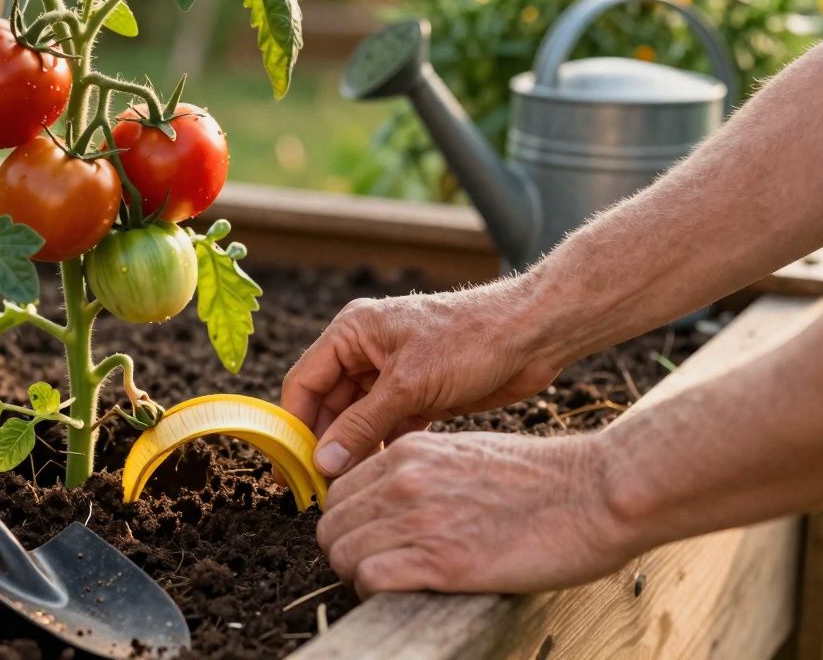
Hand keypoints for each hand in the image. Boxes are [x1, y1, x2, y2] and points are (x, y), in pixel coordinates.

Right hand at [281, 290, 559, 476]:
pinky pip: (386, 427)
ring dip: (354, 452)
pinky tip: (382, 478)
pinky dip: (382, 449)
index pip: (304, 383)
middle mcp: (365, 350)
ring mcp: (392, 373)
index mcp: (352, 332)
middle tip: (322, 490)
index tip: (289, 470)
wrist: (533, 336)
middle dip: (325, 445)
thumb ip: (362, 425)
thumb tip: (322, 463)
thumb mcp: (410, 384)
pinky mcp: (418, 394)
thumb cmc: (471, 341)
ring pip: (357, 420)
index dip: (294, 426)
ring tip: (350, 491)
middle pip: (328, 405)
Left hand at [318, 431, 633, 596]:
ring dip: (358, 573)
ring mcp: (419, 518)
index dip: (349, 522)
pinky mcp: (440, 560)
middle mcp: (404, 480)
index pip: (338, 492)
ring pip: (341, 553)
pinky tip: (405, 590)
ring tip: (392, 581)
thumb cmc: (542, 479)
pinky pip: (370, 577)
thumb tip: (396, 500)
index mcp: (409, 453)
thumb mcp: (466, 453)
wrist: (594, 494)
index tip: (369, 539)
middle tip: (376, 566)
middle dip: (346, 550)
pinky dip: (375, 590)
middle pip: (331, 525)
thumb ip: (422, 471)